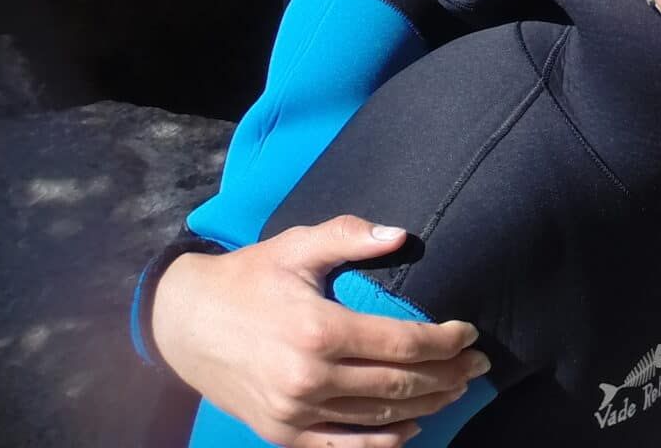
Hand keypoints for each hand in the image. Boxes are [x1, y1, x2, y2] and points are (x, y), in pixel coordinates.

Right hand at [148, 218, 487, 446]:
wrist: (182, 322)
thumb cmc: (248, 277)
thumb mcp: (296, 246)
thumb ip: (349, 237)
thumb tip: (400, 234)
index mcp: (319, 330)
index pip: (402, 344)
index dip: (445, 341)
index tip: (470, 333)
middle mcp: (309, 378)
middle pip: (398, 385)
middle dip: (447, 375)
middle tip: (478, 365)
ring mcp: (294, 411)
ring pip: (377, 418)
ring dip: (424, 406)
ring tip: (455, 389)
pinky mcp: (281, 432)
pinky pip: (341, 445)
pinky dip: (381, 441)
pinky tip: (409, 428)